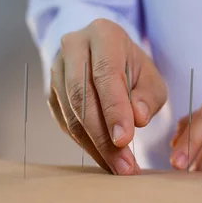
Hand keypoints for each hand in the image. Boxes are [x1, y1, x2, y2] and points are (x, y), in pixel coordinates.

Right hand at [48, 19, 166, 174]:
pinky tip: (104, 159)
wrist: (104, 56)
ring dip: (94, 145)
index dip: (114, 109)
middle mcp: (73, 47)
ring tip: (118, 168)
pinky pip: (65, 123)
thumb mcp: (150, 76)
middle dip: (103, 135)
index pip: (105, 74)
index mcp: (102, 34)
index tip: (125, 140)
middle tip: (124, 165)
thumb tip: (137, 119)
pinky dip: (85, 144)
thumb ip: (148, 96)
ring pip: (71, 113)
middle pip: (82, 96)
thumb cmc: (132, 68)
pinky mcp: (51, 93)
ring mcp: (56, 70)